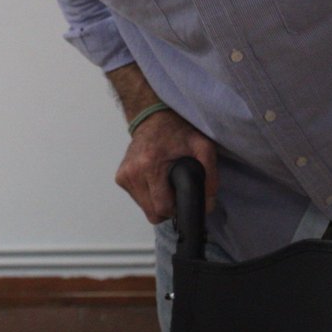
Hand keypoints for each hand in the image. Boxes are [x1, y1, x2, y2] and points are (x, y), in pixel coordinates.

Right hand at [114, 108, 217, 223]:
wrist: (154, 119)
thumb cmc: (177, 132)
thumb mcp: (203, 149)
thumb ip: (211, 178)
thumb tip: (207, 205)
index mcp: (149, 165)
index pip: (162, 207)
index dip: (177, 207)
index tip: (183, 198)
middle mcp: (132, 172)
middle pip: (152, 212)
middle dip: (168, 207)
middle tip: (176, 190)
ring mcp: (124, 176)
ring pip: (144, 208)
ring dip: (157, 201)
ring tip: (165, 182)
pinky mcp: (121, 178)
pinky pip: (138, 199)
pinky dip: (149, 195)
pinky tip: (155, 179)